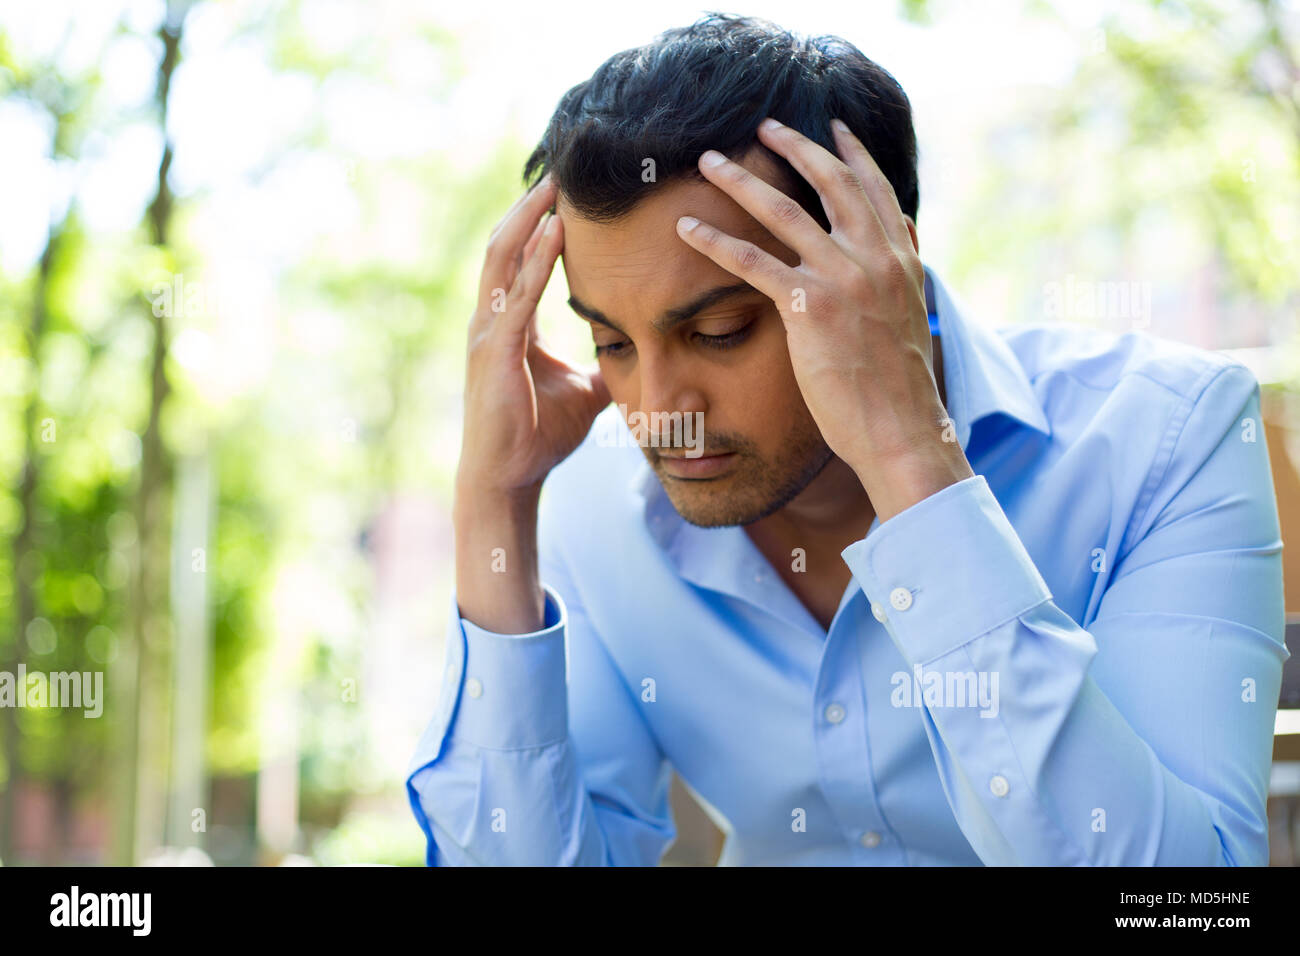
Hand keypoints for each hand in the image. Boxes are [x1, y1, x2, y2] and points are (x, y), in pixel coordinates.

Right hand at [459, 173, 610, 496]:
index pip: (521, 259)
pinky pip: (517, 295)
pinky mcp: (494, 352)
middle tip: (561, 166)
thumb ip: (606, 366)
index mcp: (511, 323)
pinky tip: (555, 233)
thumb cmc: (540, 435)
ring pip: (503, 258)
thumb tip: (642, 354)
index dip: (539, 223)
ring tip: (555, 183)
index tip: (565, 191)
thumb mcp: (586, 392)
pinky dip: (536, 261)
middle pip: (506, 244)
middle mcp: (492, 319)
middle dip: (531, 205)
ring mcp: (488, 333)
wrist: (510, 477)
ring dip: (529, 217)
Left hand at [673, 117, 958, 498]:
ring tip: (709, 162)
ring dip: (740, 181)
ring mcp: (843, 279)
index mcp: (900, 259)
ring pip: (783, 212)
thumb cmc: (899, 387)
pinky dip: (716, 241)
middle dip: (793, 146)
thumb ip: (901, 270)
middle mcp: (875, 258)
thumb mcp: (912, 314)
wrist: (902, 429)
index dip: (852, 153)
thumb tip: (902, 236)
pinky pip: (752, 262)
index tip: (833, 126)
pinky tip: (688, 228)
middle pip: (829, 182)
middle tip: (762, 126)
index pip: (875, 189)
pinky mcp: (810, 308)